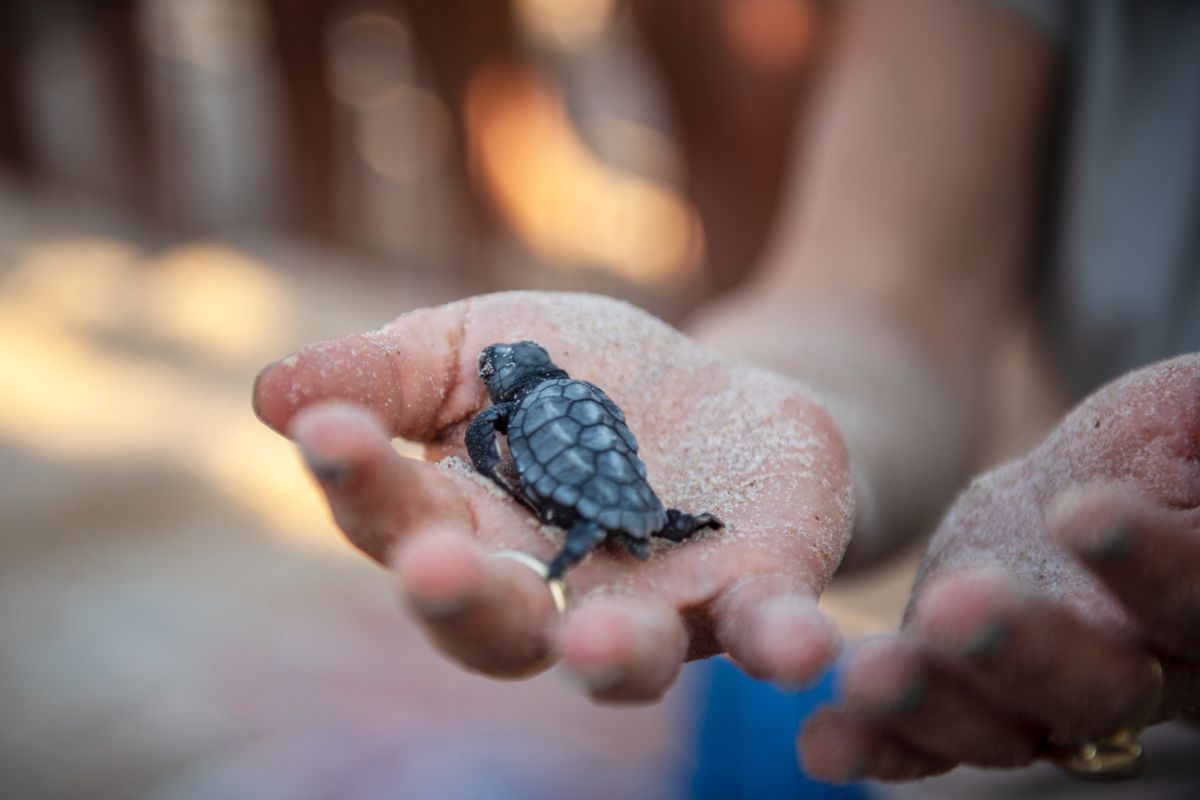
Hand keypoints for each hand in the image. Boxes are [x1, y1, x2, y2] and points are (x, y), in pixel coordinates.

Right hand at [253, 291, 852, 701]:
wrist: (719, 396)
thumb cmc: (580, 380)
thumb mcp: (482, 350)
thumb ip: (390, 374)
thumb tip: (270, 392)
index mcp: (467, 527)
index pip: (394, 519)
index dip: (356, 481)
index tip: (326, 433)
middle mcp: (551, 592)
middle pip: (493, 626)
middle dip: (462, 602)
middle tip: (435, 567)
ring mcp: (655, 605)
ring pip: (623, 659)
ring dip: (608, 652)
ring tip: (597, 635)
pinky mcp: (752, 596)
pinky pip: (766, 635)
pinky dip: (782, 645)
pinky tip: (802, 649)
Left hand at [801, 354, 1199, 781]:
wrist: (1072, 507)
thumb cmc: (1149, 454)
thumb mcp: (1181, 422)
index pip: (1193, 597)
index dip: (1146, 560)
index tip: (1078, 508)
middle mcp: (1141, 676)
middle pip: (1097, 683)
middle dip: (1024, 648)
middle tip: (955, 604)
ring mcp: (1048, 706)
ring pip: (1004, 728)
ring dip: (934, 706)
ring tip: (868, 675)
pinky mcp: (971, 709)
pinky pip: (930, 746)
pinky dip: (880, 748)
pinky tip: (824, 743)